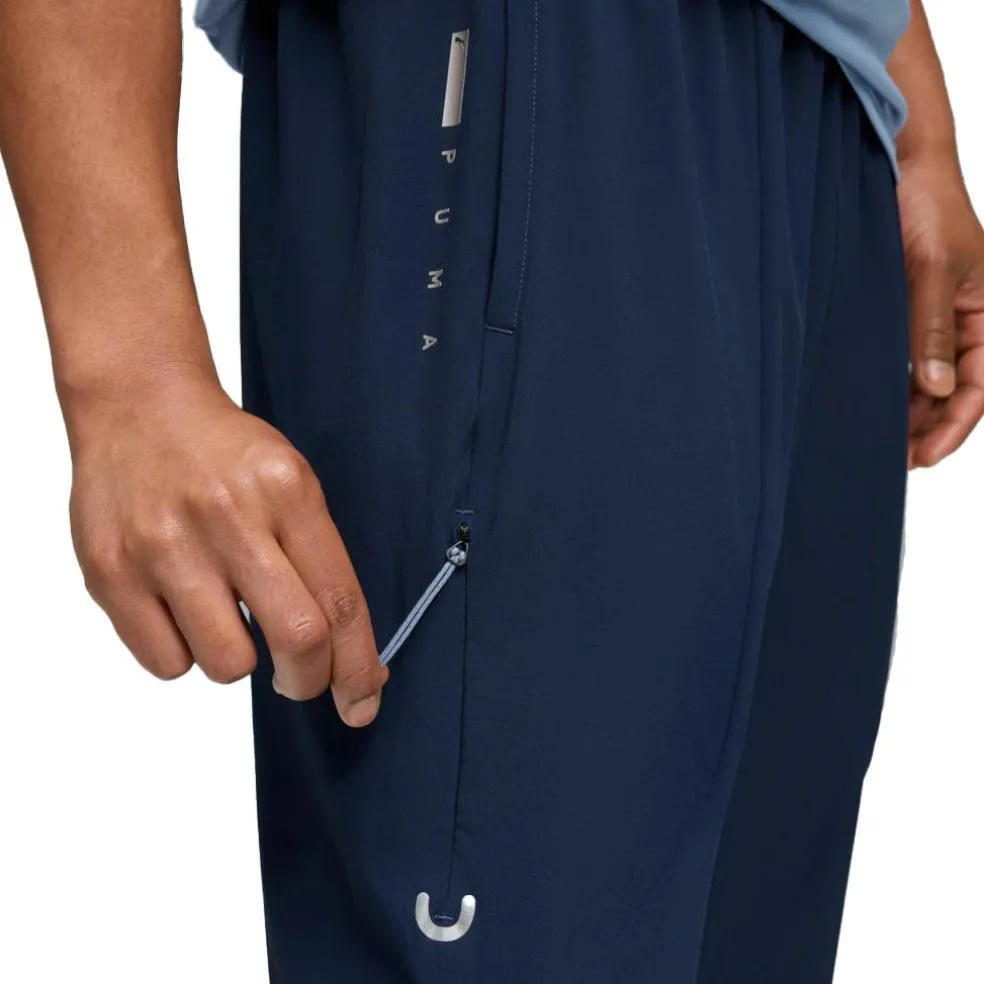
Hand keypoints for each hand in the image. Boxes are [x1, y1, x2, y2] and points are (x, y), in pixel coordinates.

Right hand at [67, 370, 386, 724]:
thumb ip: (318, 560)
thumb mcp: (291, 484)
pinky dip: (185, 654)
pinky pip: (167, 664)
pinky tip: (182, 609)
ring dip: (238, 660)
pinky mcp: (111, 573)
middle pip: (297, 638)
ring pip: (228, 663)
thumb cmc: (224, 455)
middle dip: (310, 680)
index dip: (359, 666)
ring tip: (224, 614)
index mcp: (286, 492)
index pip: (340, 601)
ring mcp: (164, 547)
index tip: (363, 701)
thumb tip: (342, 653)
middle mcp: (228, 518)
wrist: (138, 408)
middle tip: (302, 680)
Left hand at [899, 153, 983, 467]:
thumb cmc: (927, 205)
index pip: (980, 385)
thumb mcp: (935, 268)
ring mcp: (930, 320)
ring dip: (904, 414)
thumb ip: (934, 327)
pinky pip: (898, 361)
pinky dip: (886, 386)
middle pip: (951, 392)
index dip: (954, 426)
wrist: (895, 165)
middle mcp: (962, 322)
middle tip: (890, 462)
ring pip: (923, 382)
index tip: (924, 456)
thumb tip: (940, 387)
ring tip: (875, 444)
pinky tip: (865, 407)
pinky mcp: (900, 313)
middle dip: (926, 429)